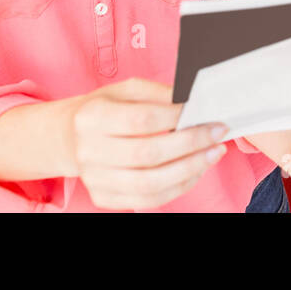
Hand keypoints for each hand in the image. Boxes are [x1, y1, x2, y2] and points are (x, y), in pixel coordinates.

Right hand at [68, 78, 228, 209]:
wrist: (72, 137)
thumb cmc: (107, 109)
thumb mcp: (126, 90)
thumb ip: (158, 93)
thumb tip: (193, 103)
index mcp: (92, 117)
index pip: (141, 120)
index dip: (176, 118)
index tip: (204, 114)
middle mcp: (89, 151)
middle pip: (148, 154)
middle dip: (191, 144)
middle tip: (218, 133)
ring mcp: (95, 178)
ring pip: (150, 183)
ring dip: (190, 169)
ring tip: (213, 154)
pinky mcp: (103, 197)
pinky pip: (147, 200)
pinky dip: (178, 187)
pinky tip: (196, 171)